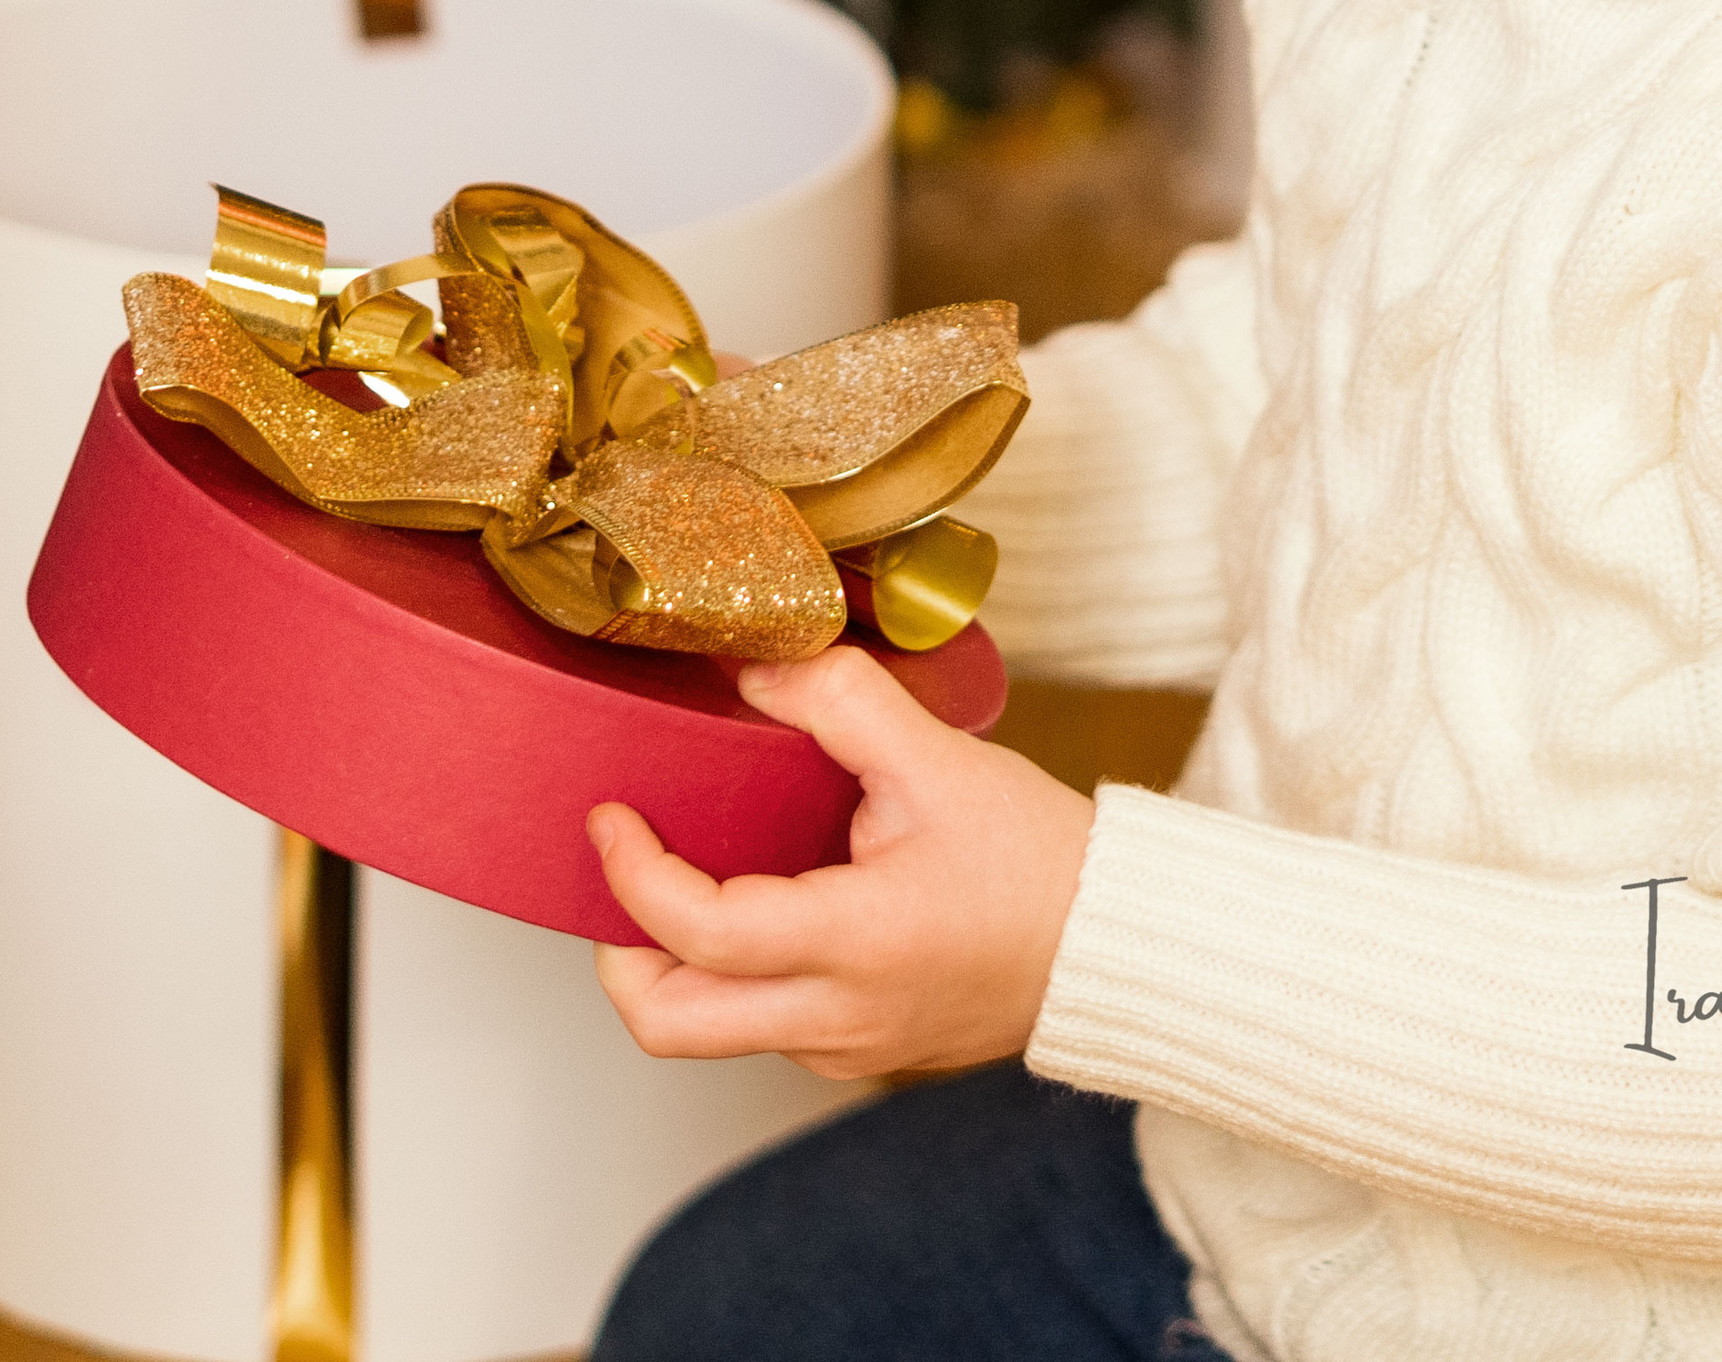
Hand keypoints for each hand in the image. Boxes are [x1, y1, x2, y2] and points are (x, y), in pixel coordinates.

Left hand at [589, 642, 1096, 1079]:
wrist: (1111, 944)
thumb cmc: (1039, 862)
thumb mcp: (940, 760)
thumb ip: (842, 700)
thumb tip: (756, 669)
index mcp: (853, 942)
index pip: (699, 930)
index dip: (633, 873)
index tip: (610, 817)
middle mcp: (835, 1015)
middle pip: (669, 1023)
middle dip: (618, 953)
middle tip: (622, 872)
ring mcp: (845, 1047)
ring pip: (713, 1032)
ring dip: (676, 963)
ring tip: (685, 873)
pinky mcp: (862, 1052)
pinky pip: (766, 1027)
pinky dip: (734, 975)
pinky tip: (763, 902)